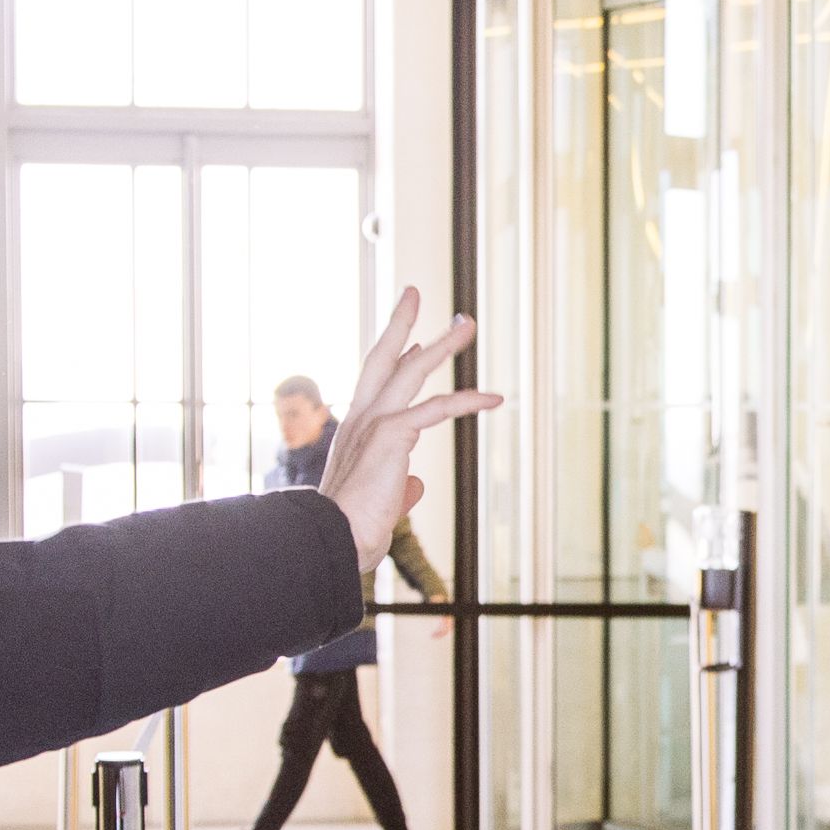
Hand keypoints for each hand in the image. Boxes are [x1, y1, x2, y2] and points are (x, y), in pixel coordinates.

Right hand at [319, 288, 494, 577]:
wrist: (334, 538)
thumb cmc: (353, 528)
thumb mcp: (382, 502)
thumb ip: (401, 487)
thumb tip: (416, 485)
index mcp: (354, 431)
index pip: (374, 383)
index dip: (393, 356)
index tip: (411, 340)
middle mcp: (360, 419)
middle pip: (382, 357)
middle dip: (401, 322)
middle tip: (415, 292)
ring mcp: (374, 422)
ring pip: (412, 369)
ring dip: (443, 343)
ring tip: (468, 323)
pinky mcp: (392, 433)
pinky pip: (437, 408)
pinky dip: (468, 400)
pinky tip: (495, 400)